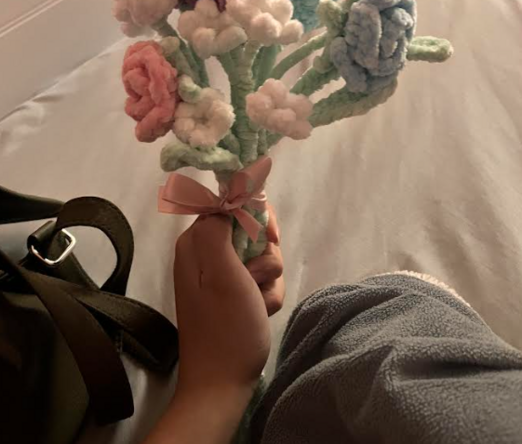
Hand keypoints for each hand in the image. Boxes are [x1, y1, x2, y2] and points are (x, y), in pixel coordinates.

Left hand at [144, 212, 283, 443]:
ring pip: (263, 256)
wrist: (222, 383)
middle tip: (259, 277)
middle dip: (266, 254)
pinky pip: (261, 279)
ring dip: (269, 279)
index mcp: (197, 241)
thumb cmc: (224, 326)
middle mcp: (206, 252)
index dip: (258, 216)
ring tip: (257, 302)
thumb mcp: (220, 271)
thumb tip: (227, 199)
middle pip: (253, 230)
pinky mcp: (233, 293)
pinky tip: (260, 312)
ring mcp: (220, 274)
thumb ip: (218, 227)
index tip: (271, 237)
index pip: (233, 204)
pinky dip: (267, 295)